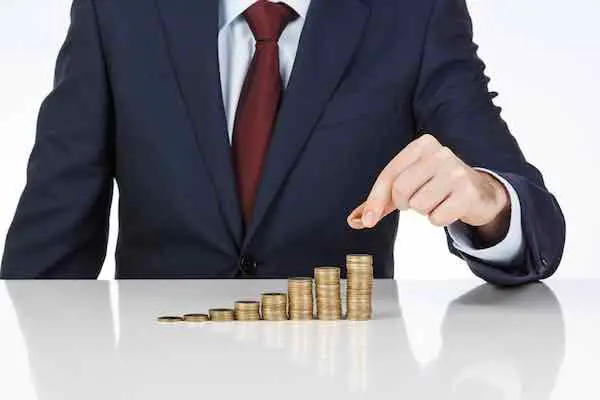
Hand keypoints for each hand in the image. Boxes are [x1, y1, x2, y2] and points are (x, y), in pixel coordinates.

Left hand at [347, 134, 510, 243]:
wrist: (479, 192)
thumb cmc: (435, 186)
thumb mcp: (408, 185)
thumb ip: (380, 201)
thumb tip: (355, 220)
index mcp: (422, 145)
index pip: (390, 175)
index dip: (375, 200)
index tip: (367, 221)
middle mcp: (440, 153)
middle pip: (401, 190)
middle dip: (403, 204)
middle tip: (415, 201)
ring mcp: (456, 171)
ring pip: (419, 205)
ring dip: (424, 210)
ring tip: (437, 200)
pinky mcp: (468, 192)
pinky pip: (437, 217)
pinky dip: (438, 219)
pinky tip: (449, 207)